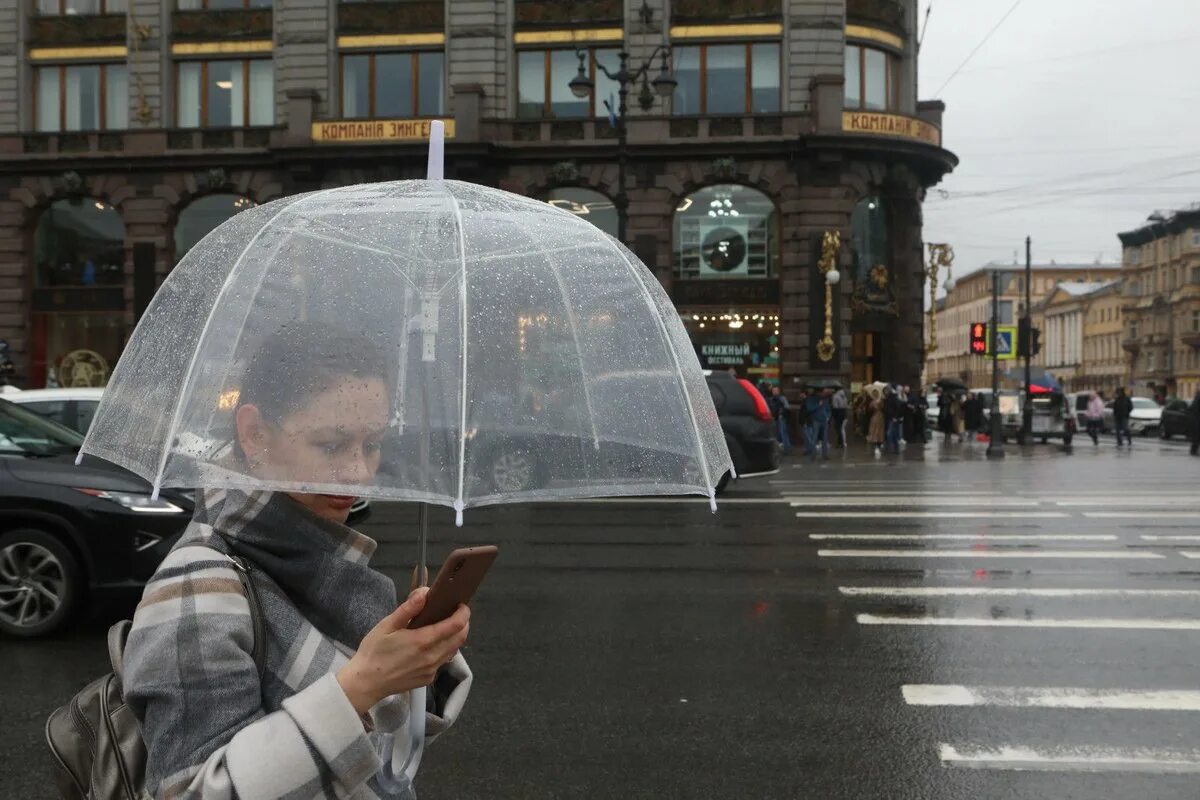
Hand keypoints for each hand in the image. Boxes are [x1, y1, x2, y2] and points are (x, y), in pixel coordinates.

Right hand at [336, 588, 470, 715]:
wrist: (365, 683)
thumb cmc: (374, 652)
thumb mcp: (387, 626)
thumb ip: (408, 609)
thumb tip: (425, 593)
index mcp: (423, 641)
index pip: (456, 625)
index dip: (464, 613)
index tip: (462, 604)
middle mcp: (432, 657)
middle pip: (460, 638)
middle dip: (464, 623)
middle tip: (457, 613)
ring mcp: (431, 671)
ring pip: (453, 651)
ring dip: (455, 637)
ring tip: (446, 626)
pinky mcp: (427, 680)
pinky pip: (443, 662)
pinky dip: (445, 650)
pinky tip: (432, 645)